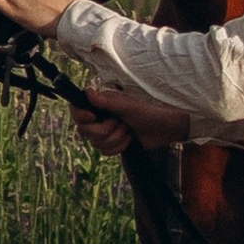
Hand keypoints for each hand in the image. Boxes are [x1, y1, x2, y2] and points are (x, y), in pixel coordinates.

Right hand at [73, 83, 194, 152]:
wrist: (167, 128)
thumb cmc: (150, 111)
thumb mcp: (129, 105)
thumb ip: (107, 101)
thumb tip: (87, 92)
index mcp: (102, 104)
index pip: (77, 109)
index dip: (79, 115)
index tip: (91, 117)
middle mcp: (101, 117)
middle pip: (84, 130)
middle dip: (103, 131)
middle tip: (119, 123)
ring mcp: (107, 131)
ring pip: (95, 143)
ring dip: (114, 139)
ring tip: (128, 131)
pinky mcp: (114, 143)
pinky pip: (105, 152)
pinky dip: (118, 148)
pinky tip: (129, 140)